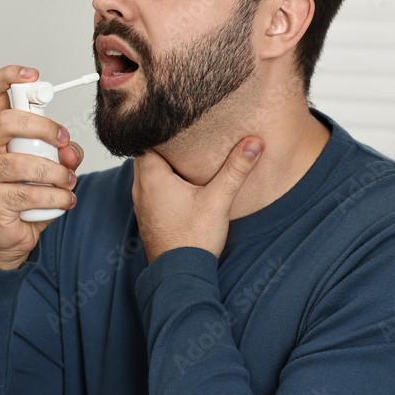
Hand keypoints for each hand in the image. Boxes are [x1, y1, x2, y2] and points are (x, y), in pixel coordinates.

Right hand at [0, 65, 83, 269]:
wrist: (9, 236)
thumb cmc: (28, 195)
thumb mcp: (53, 165)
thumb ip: (65, 152)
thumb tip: (70, 150)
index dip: (8, 77)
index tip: (34, 75)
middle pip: (6, 120)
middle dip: (43, 127)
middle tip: (64, 142)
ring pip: (22, 162)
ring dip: (55, 172)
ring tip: (68, 182)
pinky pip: (28, 193)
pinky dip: (55, 198)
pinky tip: (64, 201)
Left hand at [132, 137, 262, 262]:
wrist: (179, 275)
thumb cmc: (193, 240)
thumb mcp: (218, 200)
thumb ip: (236, 169)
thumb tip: (253, 143)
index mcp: (152, 176)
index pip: (145, 137)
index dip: (160, 125)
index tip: (178, 118)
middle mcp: (140, 187)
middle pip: (146, 152)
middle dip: (164, 142)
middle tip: (185, 131)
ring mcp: (142, 202)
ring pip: (147, 170)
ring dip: (162, 162)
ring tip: (185, 152)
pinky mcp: (148, 213)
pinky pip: (150, 186)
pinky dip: (162, 178)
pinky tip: (181, 181)